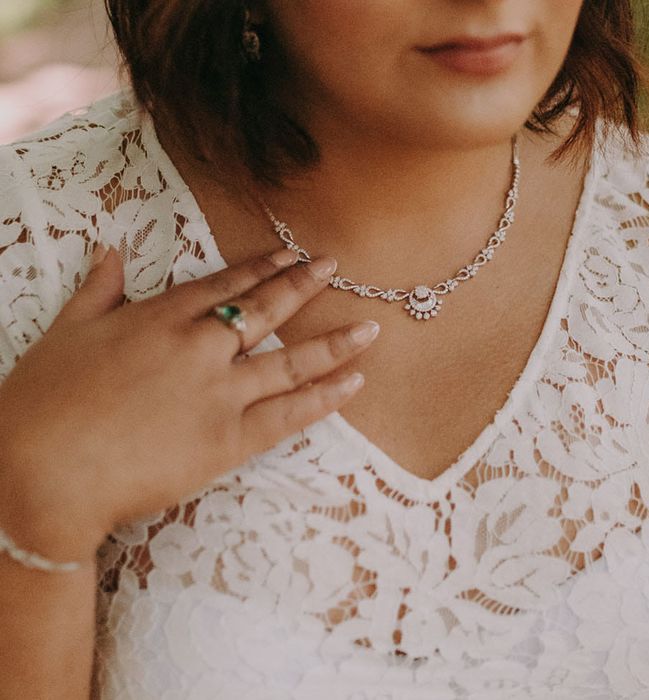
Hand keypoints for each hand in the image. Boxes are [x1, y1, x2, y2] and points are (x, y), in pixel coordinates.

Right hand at [0, 243, 379, 564]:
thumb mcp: (65, 331)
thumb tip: (112, 251)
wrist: (42, 473)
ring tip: (369, 329)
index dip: (261, 267)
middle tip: (334, 267)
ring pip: (291, 360)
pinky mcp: (228, 440)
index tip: (289, 255)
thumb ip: (98, 289)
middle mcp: (199, 346)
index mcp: (160, 318)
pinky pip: (289, 414)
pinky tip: (353, 381)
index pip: (223, 284)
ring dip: (334, 342)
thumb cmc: (42, 403)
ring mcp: (219, 392)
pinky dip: (325, 397)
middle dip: (303, 285)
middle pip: (265, 309)